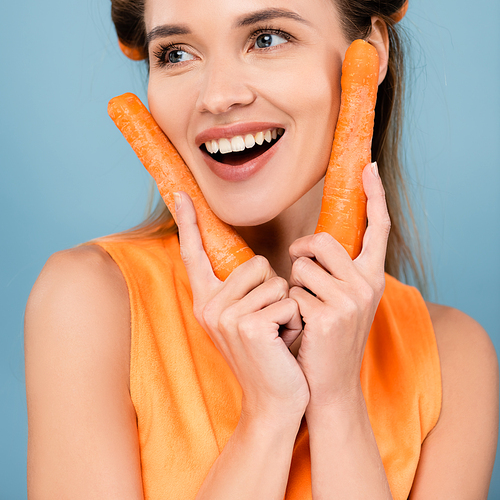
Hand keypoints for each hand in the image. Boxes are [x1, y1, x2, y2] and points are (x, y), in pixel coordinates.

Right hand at [175, 191, 309, 424]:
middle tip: (270, 326)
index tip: (179, 191)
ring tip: (278, 336)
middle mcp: (209, 305)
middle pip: (259, 264)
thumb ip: (243, 290)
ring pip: (277, 282)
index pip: (195, 253)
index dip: (187, 221)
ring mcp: (226, 316)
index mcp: (206, 299)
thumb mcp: (248, 318)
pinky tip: (284, 345)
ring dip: (288, 308)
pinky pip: (288, 300)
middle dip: (276, 292)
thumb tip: (257, 263)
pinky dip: (295, 321)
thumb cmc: (269, 354)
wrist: (275, 402)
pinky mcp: (249, 325)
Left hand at [288, 163, 388, 408]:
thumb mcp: (343, 298)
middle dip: (301, 250)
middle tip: (297, 267)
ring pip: (302, 264)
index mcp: (372, 276)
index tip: (370, 166)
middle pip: (324, 240)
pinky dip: (287, 305)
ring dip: (293, 283)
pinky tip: (299, 328)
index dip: (375, 195)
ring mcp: (350, 301)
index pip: (378, 228)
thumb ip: (338, 269)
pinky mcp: (327, 316)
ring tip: (302, 309)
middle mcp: (368, 285)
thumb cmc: (328, 336)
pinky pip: (293, 290)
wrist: (328, 384)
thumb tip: (314, 240)